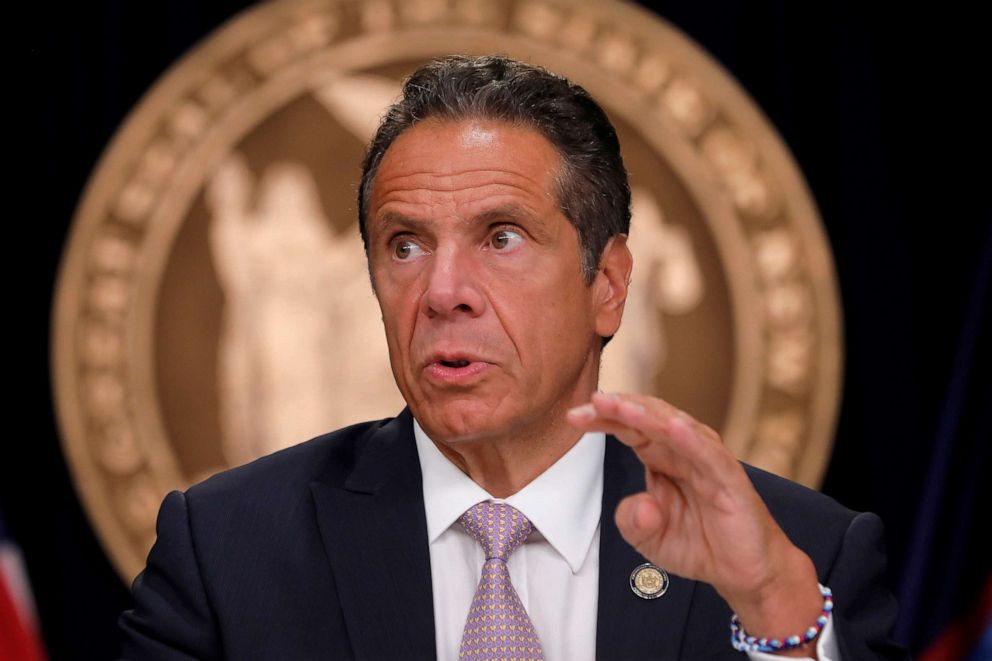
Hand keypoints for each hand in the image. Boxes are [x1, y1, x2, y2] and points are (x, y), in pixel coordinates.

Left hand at [567, 392, 823, 654]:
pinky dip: (692, 440)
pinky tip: (674, 428)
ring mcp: (708, 462)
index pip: (629, 429)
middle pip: (649, 418)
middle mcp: (684, 452)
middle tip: (593, 401)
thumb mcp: (649, 539)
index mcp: (662, 459)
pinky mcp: (730, 480)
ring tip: (623, 407)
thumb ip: (632, 522)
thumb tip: (640, 506)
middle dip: (620, 408)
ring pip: (676, 429)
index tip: (574, 417)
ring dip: (649, 416)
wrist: (744, 571)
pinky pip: (710, 456)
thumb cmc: (700, 545)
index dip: (603, 419)